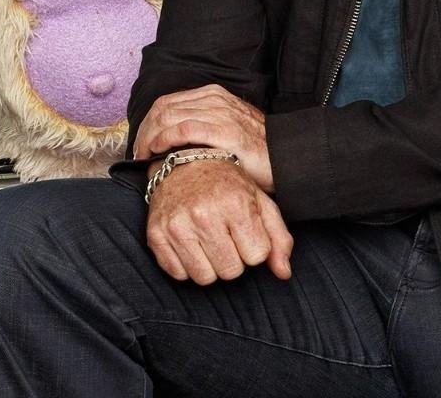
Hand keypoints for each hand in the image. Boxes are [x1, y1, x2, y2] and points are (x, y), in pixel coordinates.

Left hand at [134, 85, 272, 191]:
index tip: (141, 143)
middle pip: (163, 108)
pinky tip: (158, 150)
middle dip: (144, 130)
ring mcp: (220, 113)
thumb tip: (171, 138)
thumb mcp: (226, 127)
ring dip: (150, 137)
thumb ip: (202, 125)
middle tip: (138, 153)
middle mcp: (214, 99)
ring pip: (169, 117)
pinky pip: (184, 129)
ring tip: (144, 155)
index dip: (148, 122)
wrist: (286, 157)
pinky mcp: (224, 131)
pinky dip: (165, 139)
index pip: (167, 102)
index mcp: (213, 95)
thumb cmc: (254, 149)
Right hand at [145, 159, 293, 284]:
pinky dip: (186, 264)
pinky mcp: (156, 235)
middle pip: (231, 271)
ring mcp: (177, 226)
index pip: (256, 256)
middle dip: (233, 258)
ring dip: (210, 264)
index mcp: (235, 204)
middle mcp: (204, 215)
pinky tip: (190, 242)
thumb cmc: (228, 185)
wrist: (186, 162)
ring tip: (208, 240)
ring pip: (204, 278)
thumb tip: (284, 273)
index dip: (254, 247)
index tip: (244, 232)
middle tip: (226, 235)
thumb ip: (278, 238)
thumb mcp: (260, 202)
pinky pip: (178, 275)